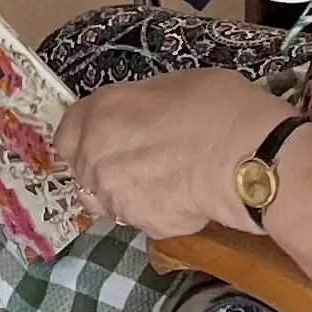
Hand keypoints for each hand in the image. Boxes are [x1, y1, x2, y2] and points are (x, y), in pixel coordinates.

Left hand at [55, 69, 286, 238]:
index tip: (103, 136)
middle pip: (83, 170)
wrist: (247, 159)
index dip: (84, 136)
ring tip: (162, 181)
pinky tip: (182, 197)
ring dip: (125, 192)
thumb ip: (140, 105)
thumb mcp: (172, 86)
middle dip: (105, 166)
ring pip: (107, 199)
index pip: (65, 133)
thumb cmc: (216, 108)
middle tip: (142, 158)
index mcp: (99, 114)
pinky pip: (140, 217)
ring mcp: (116, 197)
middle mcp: (96, 158)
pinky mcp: (143, 226)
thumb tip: (141, 117)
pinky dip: (154, 210)